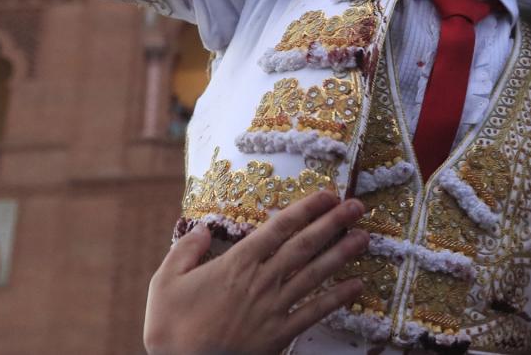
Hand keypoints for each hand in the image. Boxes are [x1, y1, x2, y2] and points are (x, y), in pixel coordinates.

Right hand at [143, 192, 367, 354]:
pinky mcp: (279, 335)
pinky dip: (337, 299)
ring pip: (314, 275)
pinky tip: (357, 286)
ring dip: (341, 254)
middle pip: (304, 245)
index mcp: (236, 264)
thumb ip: (185, 250)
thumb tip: (201, 227)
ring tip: (365, 237)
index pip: (279, 228)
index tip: (327, 194)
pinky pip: (314, 313)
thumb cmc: (170, 328)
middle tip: (358, 206)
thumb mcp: (165, 281)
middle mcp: (261, 281)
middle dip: (333, 223)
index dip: (306, 209)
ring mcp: (273, 308)